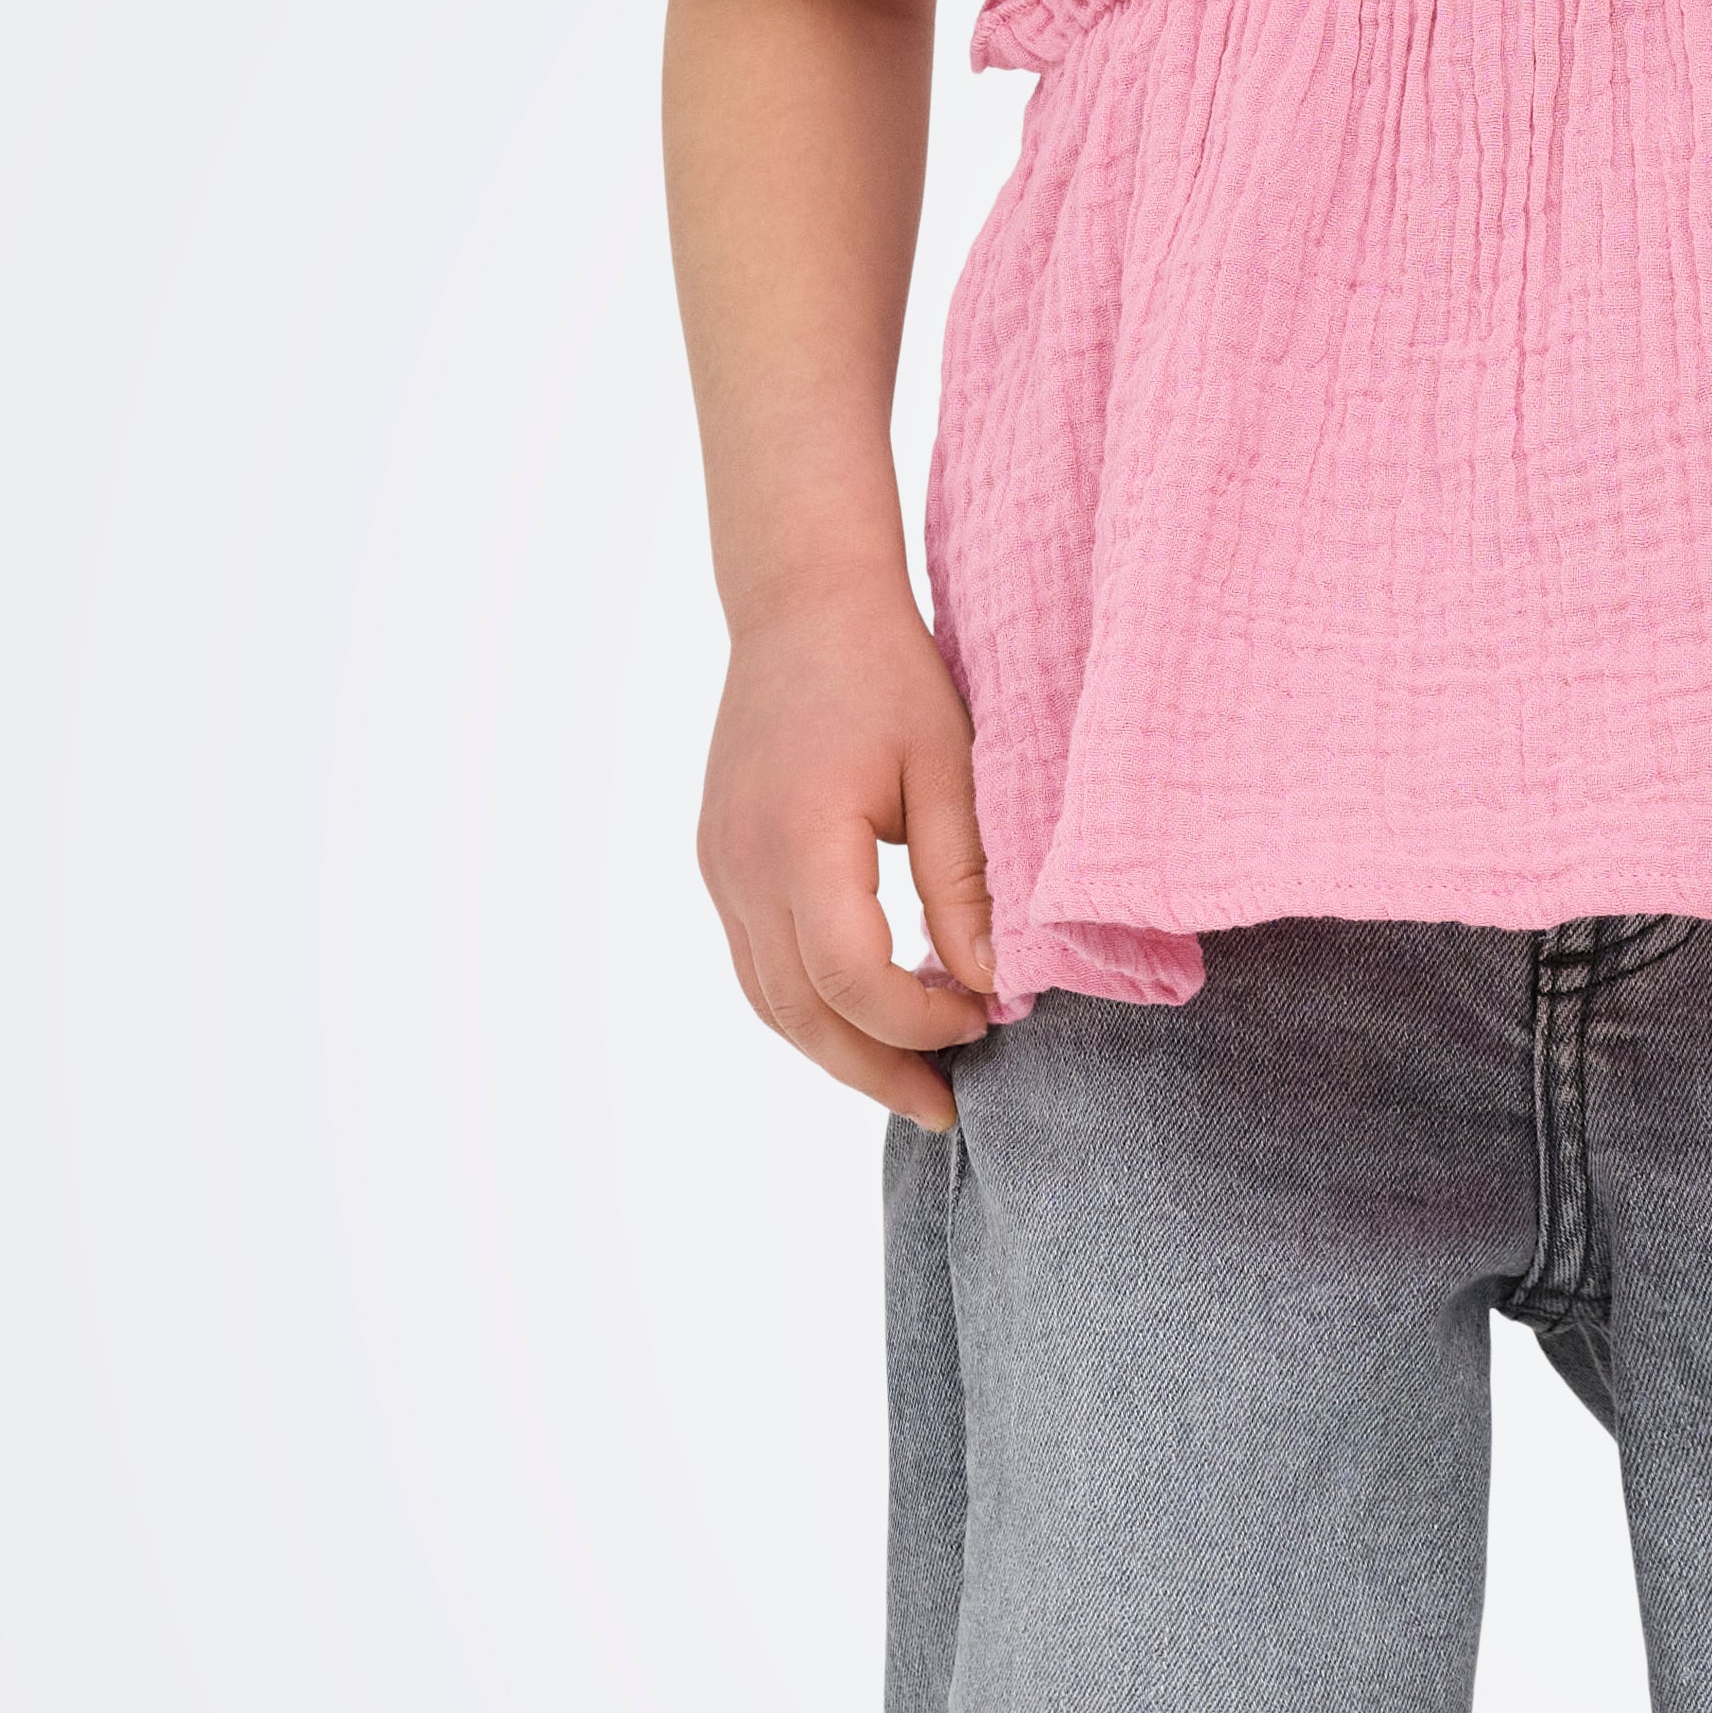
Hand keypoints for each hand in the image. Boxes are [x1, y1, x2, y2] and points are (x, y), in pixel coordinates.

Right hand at [698, 583, 998, 1128]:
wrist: (801, 605)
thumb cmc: (887, 674)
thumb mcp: (949, 768)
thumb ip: (965, 881)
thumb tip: (991, 985)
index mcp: (799, 841)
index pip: (851, 978)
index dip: (918, 1021)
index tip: (984, 1016)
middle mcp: (742, 866)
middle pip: (799, 1014)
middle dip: (875, 1071)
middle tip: (947, 1107)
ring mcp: (720, 869)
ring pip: (768, 1002)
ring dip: (838, 1051)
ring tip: (913, 1079)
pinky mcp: (721, 864)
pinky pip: (758, 965)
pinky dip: (812, 1006)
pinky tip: (870, 1015)